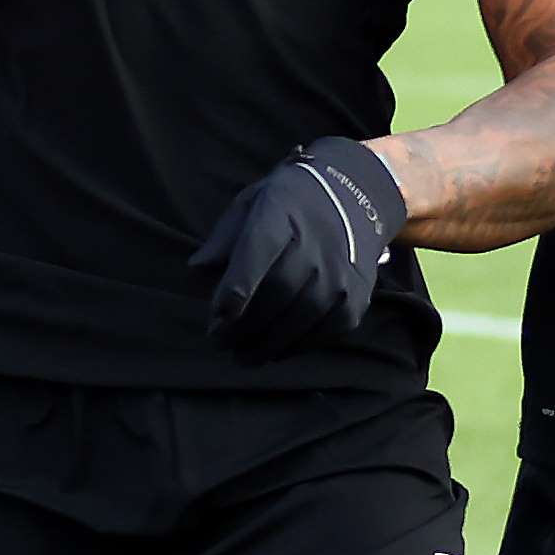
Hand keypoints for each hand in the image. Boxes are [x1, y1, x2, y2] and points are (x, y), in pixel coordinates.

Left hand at [188, 133, 405, 358]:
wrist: (355, 198)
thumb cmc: (288, 206)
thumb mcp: (251, 204)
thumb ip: (223, 238)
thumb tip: (197, 272)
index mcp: (282, 210)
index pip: (260, 248)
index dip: (239, 285)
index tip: (219, 314)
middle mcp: (318, 242)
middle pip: (278, 291)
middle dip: (244, 324)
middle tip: (220, 342)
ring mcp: (342, 272)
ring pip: (300, 318)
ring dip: (266, 344)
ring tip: (242, 356)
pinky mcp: (356, 298)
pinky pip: (323, 331)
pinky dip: (295, 346)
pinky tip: (275, 350)